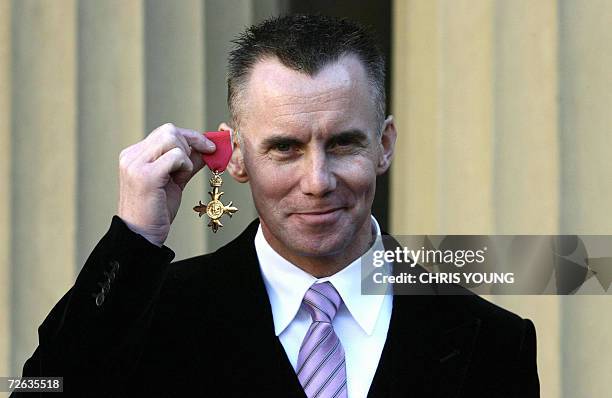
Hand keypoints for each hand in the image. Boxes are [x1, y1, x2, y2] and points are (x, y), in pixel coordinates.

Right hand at [117, 123, 215, 245]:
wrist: (142, 236)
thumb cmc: (156, 211)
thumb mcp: (175, 181)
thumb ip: (187, 163)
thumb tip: (208, 149)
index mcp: (135, 155)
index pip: (166, 132)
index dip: (190, 137)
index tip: (209, 147)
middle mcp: (132, 156)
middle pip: (169, 130)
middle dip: (191, 143)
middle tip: (199, 161)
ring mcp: (136, 164)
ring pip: (172, 138)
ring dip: (186, 156)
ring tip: (181, 176)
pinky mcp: (146, 176)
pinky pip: (175, 156)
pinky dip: (185, 165)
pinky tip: (180, 179)